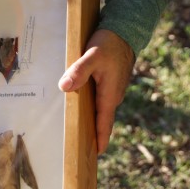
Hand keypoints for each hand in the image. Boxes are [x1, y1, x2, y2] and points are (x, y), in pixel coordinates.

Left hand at [58, 28, 134, 154]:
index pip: (104, 124)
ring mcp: (113, 90)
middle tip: (82, 151)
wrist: (125, 31)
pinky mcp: (111, 83)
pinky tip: (82, 107)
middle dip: (94, 135)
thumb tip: (64, 87)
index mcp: (109, 95)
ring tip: (79, 133)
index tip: (94, 157)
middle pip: (103, 120)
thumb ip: (79, 71)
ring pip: (101, 110)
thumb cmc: (108, 44)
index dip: (99, 140)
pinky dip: (93, 107)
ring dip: (93, 121)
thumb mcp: (92, 56)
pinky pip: (101, 100)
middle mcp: (113, 96)